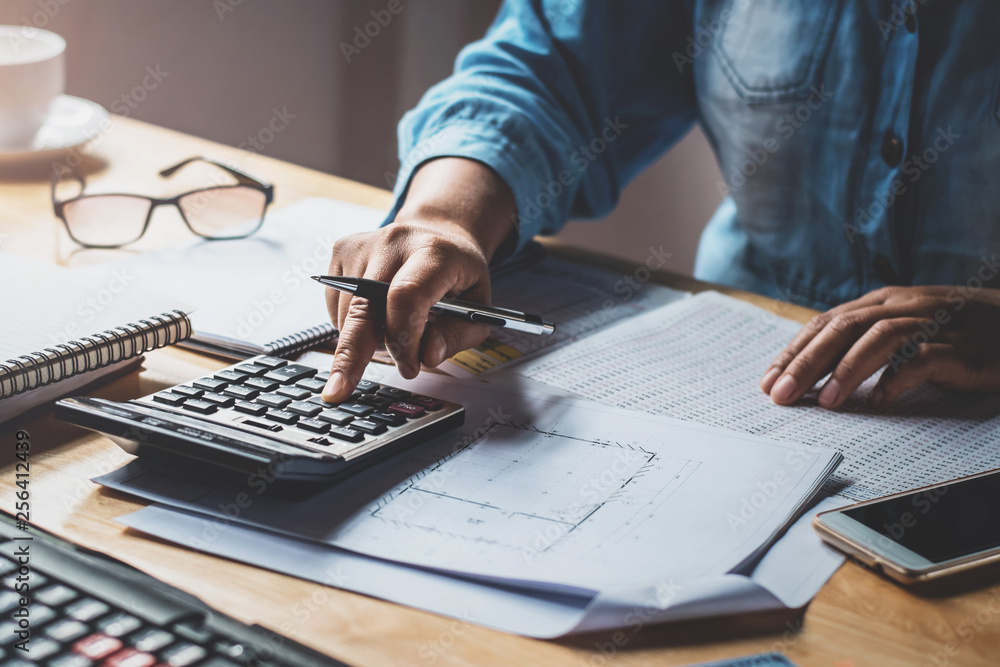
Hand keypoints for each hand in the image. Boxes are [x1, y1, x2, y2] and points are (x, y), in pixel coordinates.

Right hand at [321, 158, 515, 401]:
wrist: (438, 234)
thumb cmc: (457, 276)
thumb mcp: (477, 307)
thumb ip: (458, 335)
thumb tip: (426, 356)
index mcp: (434, 253)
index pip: (407, 296)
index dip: (403, 338)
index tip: (409, 367)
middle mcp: (394, 242)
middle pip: (365, 306)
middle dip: (352, 354)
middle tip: (339, 390)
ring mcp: (363, 244)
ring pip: (348, 311)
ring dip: (364, 339)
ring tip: (394, 329)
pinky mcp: (341, 250)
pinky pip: (335, 304)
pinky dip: (350, 324)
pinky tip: (376, 314)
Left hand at [760, 286, 999, 408]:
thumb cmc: (954, 332)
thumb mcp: (902, 330)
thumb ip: (862, 343)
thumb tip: (814, 374)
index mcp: (882, 301)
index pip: (826, 323)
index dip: (794, 352)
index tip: (767, 380)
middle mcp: (903, 305)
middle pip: (844, 328)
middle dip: (807, 362)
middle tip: (781, 394)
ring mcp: (935, 323)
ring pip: (881, 338)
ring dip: (848, 370)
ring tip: (824, 402)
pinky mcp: (963, 347)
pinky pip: (926, 358)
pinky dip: (899, 378)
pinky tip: (879, 400)